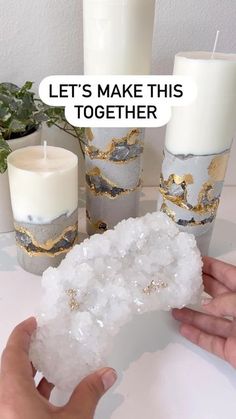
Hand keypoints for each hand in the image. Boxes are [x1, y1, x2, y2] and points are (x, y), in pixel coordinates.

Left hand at [0, 318, 116, 418]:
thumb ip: (89, 393)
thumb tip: (107, 373)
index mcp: (11, 394)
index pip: (13, 353)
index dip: (22, 334)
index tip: (33, 322)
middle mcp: (3, 402)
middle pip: (10, 367)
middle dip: (27, 351)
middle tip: (43, 339)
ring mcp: (5, 413)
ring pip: (12, 384)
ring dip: (30, 373)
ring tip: (50, 364)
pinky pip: (15, 399)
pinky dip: (30, 391)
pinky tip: (49, 393)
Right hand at [172, 256, 235, 367]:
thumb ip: (228, 301)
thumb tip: (208, 306)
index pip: (228, 275)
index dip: (211, 267)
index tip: (194, 260)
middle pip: (217, 295)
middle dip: (198, 288)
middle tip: (180, 280)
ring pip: (211, 320)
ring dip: (192, 314)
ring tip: (174, 307)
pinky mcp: (233, 351)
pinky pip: (212, 342)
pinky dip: (197, 336)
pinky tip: (184, 328)